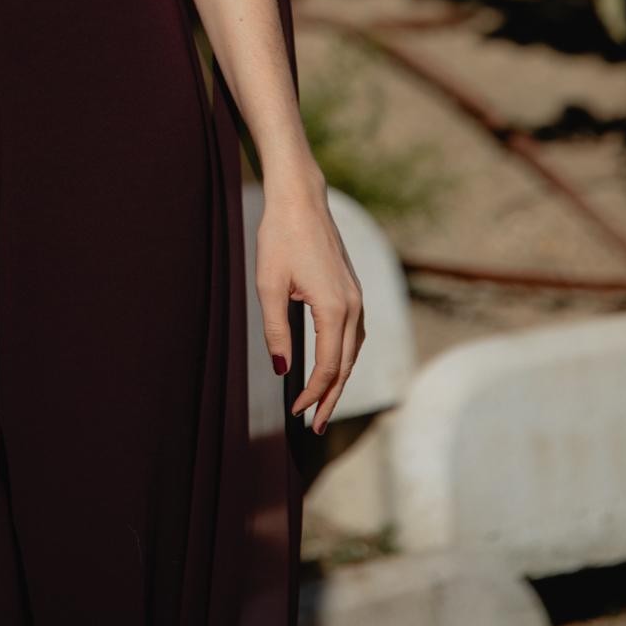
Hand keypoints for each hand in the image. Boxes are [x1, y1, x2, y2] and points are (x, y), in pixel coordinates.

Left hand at [255, 179, 364, 434]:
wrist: (300, 199)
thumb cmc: (279, 237)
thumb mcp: (269, 285)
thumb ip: (276, 330)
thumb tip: (282, 370)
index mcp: (334, 308)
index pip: (329, 366)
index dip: (313, 394)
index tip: (296, 412)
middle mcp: (352, 305)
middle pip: (345, 365)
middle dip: (330, 398)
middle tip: (315, 426)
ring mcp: (356, 296)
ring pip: (353, 351)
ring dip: (340, 380)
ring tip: (323, 403)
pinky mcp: (352, 289)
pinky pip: (355, 333)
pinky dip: (345, 356)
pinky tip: (334, 364)